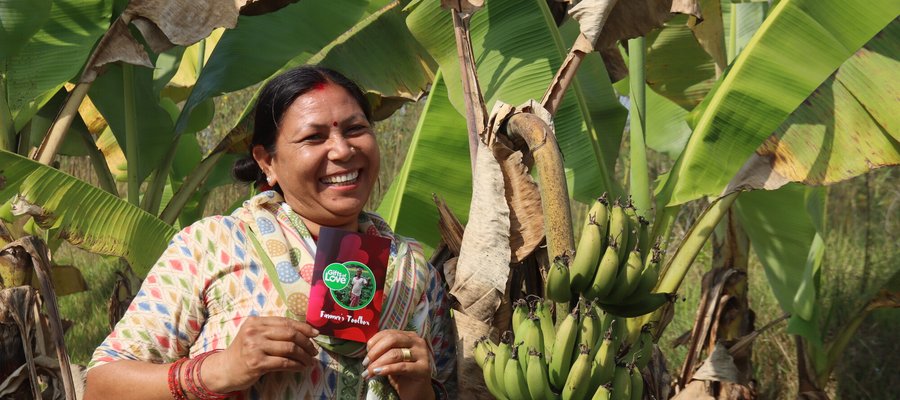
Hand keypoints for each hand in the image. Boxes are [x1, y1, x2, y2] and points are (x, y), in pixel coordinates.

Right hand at [203, 316, 318, 392]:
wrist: (224, 369)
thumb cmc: (243, 352)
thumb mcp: (254, 335)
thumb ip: (272, 330)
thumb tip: (303, 332)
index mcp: (256, 321)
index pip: (285, 321)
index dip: (303, 327)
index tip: (315, 334)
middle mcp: (255, 332)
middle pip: (290, 333)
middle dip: (306, 342)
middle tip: (314, 350)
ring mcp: (255, 347)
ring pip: (289, 348)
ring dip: (304, 355)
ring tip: (309, 360)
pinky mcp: (257, 363)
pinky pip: (284, 363)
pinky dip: (296, 365)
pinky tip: (301, 367)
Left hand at [363, 330, 434, 399]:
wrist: (416, 392)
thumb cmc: (401, 374)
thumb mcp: (391, 359)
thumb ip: (383, 351)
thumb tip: (367, 350)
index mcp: (409, 336)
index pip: (389, 333)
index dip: (374, 342)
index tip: (365, 353)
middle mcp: (418, 342)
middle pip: (392, 340)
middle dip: (375, 351)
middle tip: (365, 363)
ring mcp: (422, 355)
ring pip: (395, 354)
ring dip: (378, 363)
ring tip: (368, 372)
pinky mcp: (423, 369)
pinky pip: (402, 367)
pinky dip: (387, 369)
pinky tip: (378, 373)